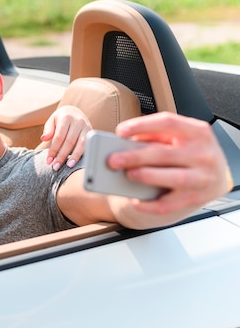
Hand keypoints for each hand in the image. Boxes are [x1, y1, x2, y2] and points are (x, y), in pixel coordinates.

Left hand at [40, 105, 91, 169]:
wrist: (74, 111)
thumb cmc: (60, 119)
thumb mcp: (52, 120)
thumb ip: (48, 129)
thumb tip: (43, 138)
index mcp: (66, 117)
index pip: (59, 137)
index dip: (53, 150)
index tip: (48, 161)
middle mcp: (78, 121)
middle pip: (69, 142)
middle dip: (62, 156)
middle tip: (55, 166)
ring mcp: (86, 127)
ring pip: (81, 144)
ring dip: (75, 156)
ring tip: (68, 166)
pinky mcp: (92, 132)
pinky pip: (88, 145)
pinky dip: (83, 154)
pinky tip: (78, 161)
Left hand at [109, 112, 230, 219]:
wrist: (213, 177)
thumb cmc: (188, 154)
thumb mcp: (178, 138)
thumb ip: (155, 137)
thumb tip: (124, 144)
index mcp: (198, 132)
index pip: (168, 122)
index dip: (142, 125)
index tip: (120, 131)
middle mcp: (204, 154)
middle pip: (165, 153)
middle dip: (135, 157)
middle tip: (113, 160)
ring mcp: (203, 178)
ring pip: (174, 178)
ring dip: (148, 176)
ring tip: (128, 175)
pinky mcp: (196, 199)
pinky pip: (170, 204)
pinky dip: (150, 204)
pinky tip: (135, 200)